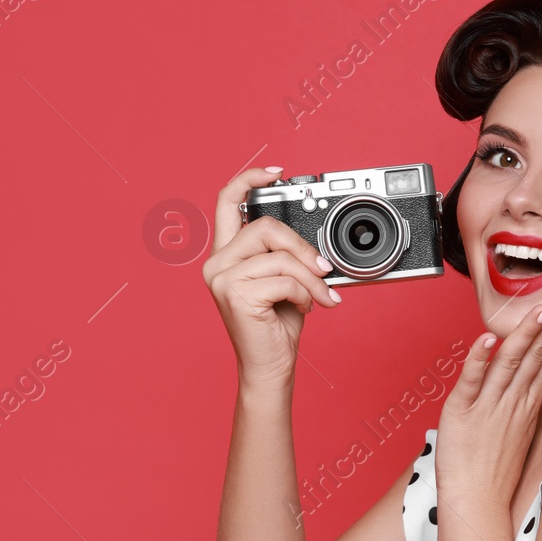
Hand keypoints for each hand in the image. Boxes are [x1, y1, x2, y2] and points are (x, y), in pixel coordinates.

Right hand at [203, 166, 342, 389]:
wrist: (270, 367)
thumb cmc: (276, 326)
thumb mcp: (285, 280)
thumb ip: (287, 254)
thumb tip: (314, 242)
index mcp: (227, 254)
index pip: (227, 202)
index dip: (250, 179)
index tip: (276, 173)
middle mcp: (217, 263)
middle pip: (265, 227)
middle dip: (302, 247)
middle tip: (324, 269)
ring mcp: (222, 279)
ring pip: (279, 256)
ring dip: (310, 277)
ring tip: (320, 296)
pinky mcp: (235, 294)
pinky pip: (284, 279)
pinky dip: (304, 293)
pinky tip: (305, 308)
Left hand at [435, 287, 541, 510]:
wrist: (475, 503)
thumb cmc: (494, 472)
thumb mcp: (517, 432)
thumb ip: (523, 402)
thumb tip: (532, 380)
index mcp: (526, 404)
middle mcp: (512, 402)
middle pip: (538, 355)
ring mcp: (488, 406)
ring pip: (511, 362)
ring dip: (527, 334)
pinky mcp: (461, 412)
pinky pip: (472, 381)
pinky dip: (479, 359)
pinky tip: (489, 339)